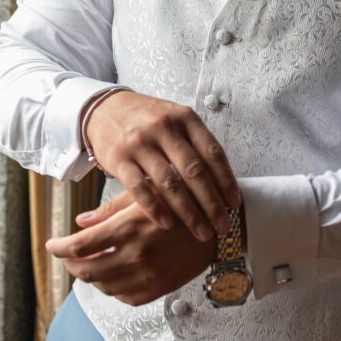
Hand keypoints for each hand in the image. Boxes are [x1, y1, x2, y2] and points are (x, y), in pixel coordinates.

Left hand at [46, 190, 215, 305]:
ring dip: (90, 277)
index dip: (60, 248)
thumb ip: (110, 210)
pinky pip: (124, 297)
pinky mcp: (158, 289)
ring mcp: (148, 276)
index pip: (80, 246)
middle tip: (68, 255)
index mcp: (129, 227)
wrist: (217, 226)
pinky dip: (112, 288)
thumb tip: (79, 222)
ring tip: (89, 263)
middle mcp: (136, 255)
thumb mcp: (145, 194)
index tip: (51, 245)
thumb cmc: (180, 200)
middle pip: (87, 270)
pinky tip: (113, 275)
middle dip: (71, 264)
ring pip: (103, 286)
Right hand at [85, 90, 240, 240]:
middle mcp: (165, 128)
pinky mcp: (119, 158)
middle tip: (223, 226)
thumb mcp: (176, 119)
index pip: (212, 152)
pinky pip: (140, 189)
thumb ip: (196, 144)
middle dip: (212, 204)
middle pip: (195, 172)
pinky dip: (156, 209)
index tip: (235, 204)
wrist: (105, 109)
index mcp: (185, 118)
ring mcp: (141, 143)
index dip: (226, 181)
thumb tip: (223, 182)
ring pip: (170, 184)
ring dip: (189, 213)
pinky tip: (168, 224)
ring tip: (201, 232)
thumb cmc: (148, 119)